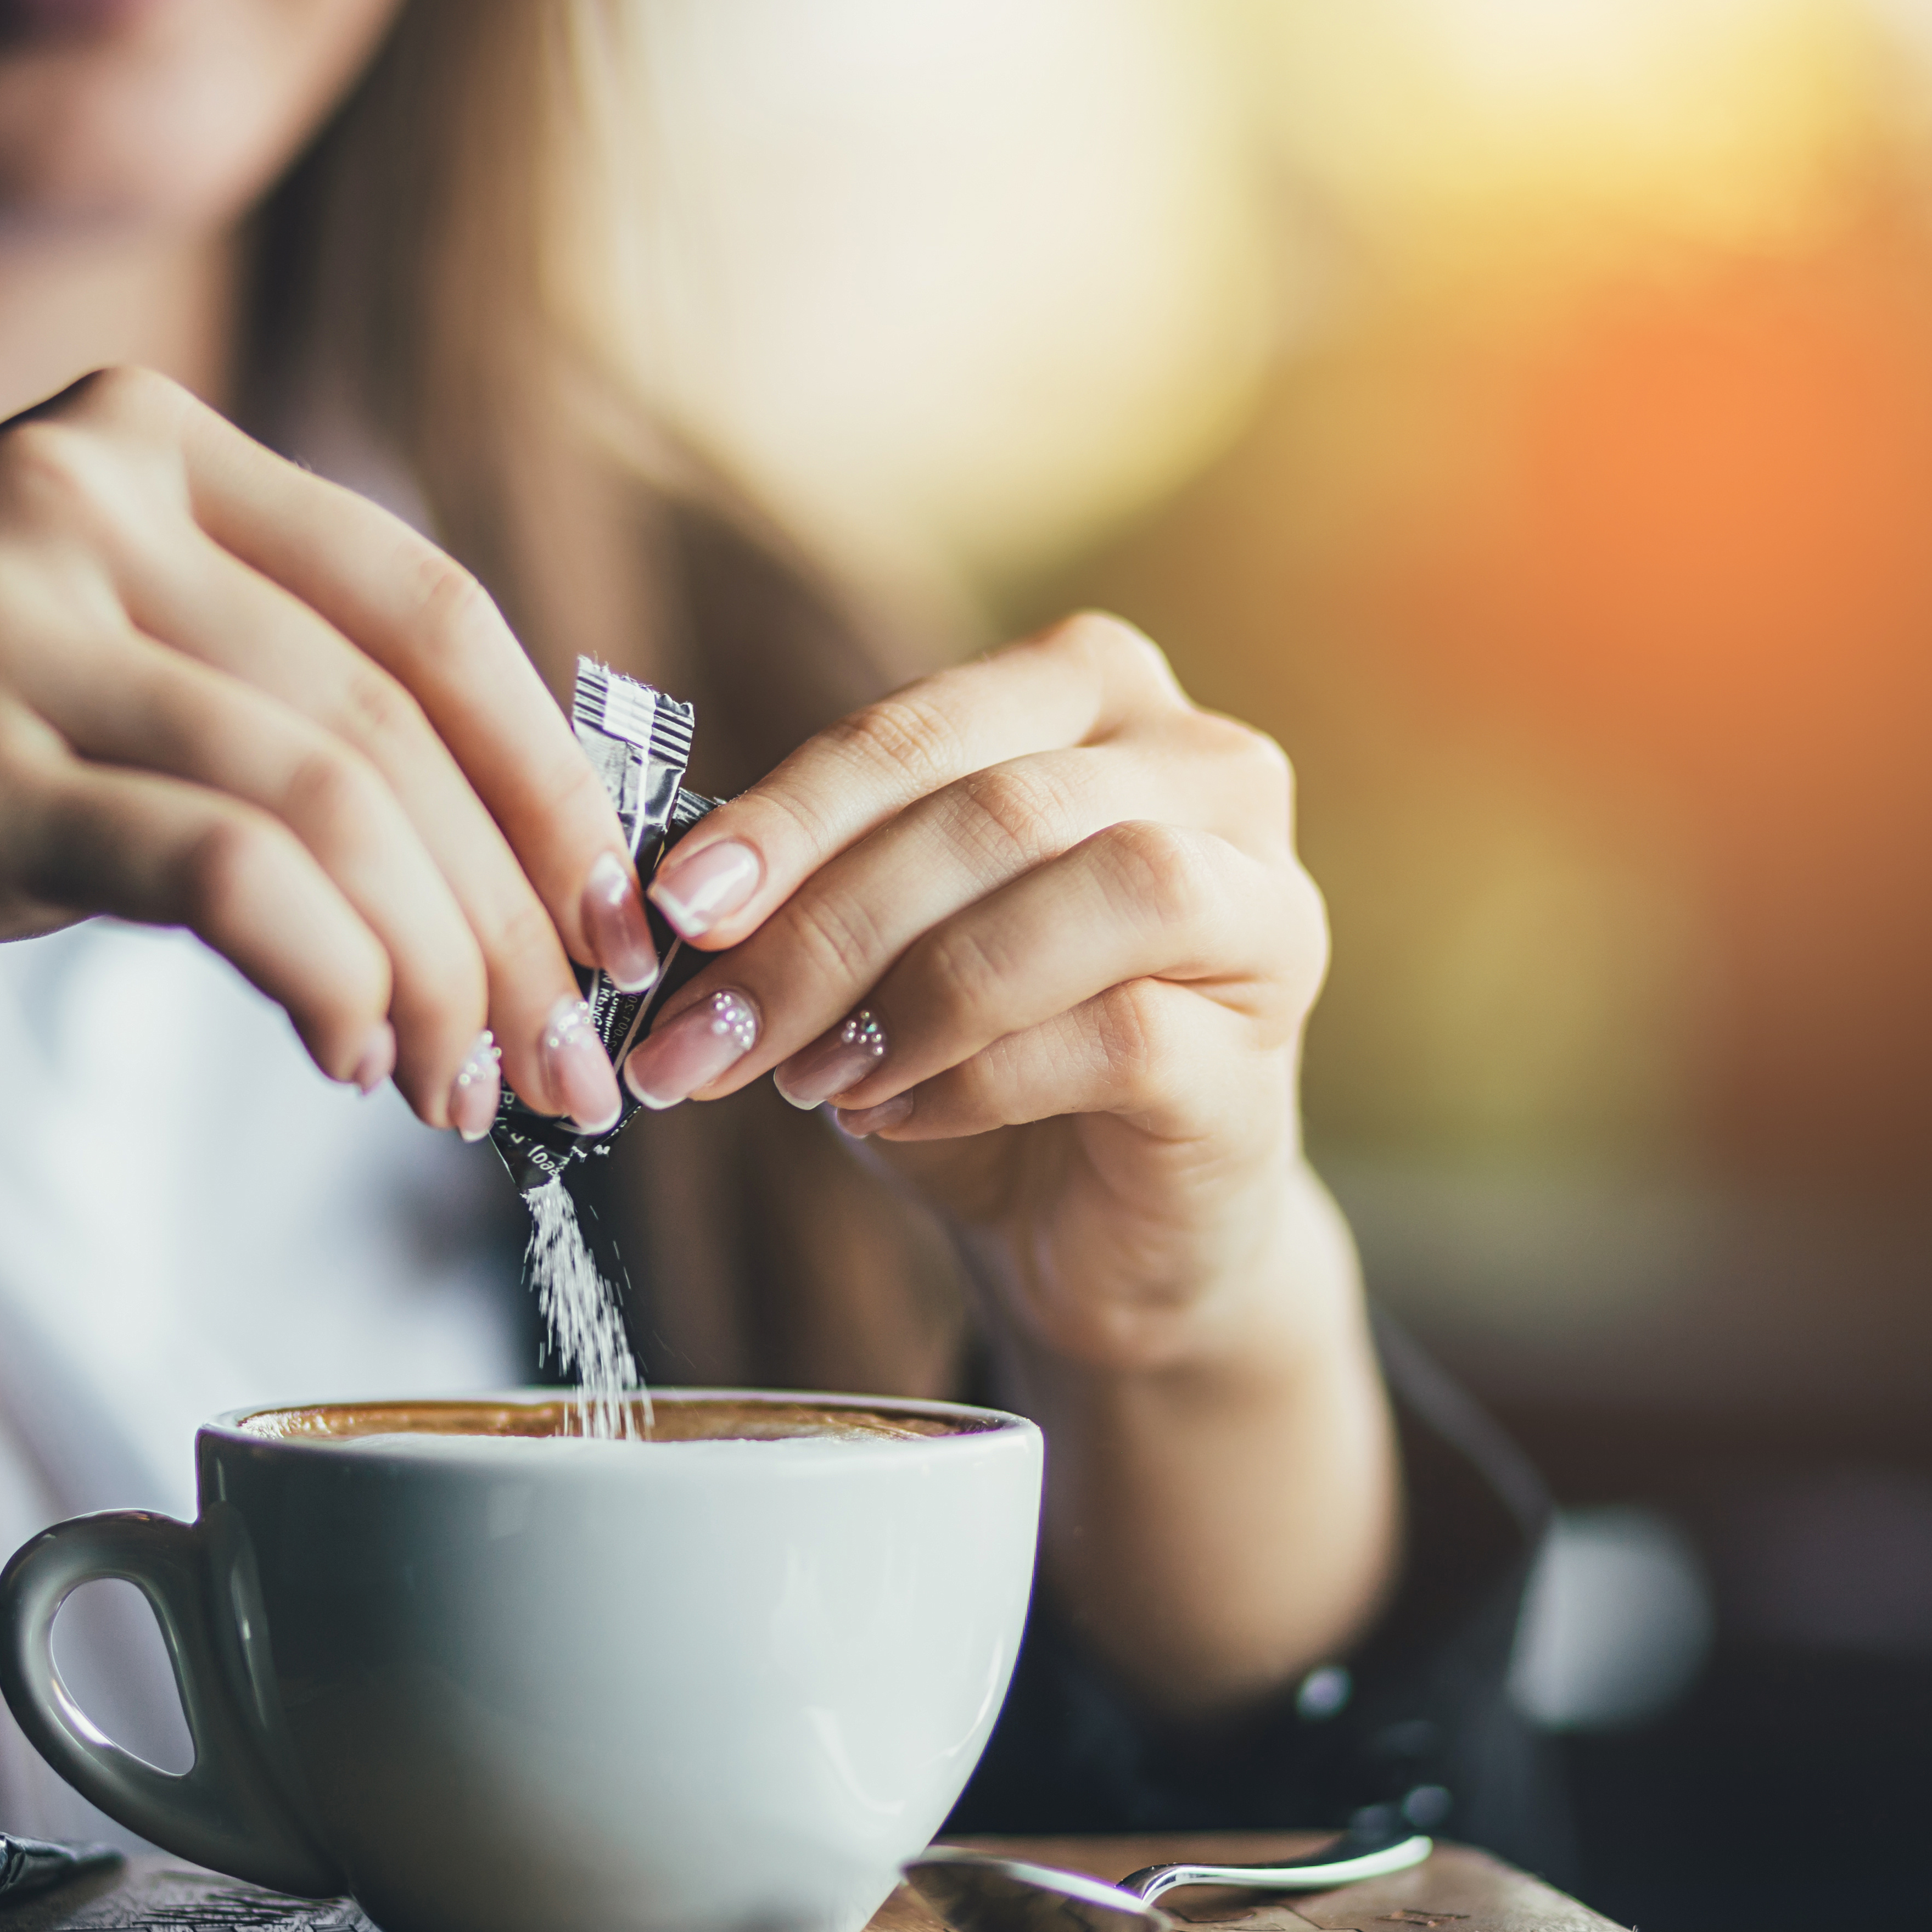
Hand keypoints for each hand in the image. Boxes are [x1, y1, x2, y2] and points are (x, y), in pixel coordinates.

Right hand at [0, 367, 651, 1181]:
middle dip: (513, 918)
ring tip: (466, 1090)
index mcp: (140, 440)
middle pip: (394, 728)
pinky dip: (330, 977)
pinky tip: (356, 1057)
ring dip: (436, 973)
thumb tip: (507, 854)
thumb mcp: (78, 661)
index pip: (429, 610)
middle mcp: (77, 493)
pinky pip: (222, 875)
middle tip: (565, 1062)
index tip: (615, 924)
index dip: (552, 781)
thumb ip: (261, 695)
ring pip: (331, 806)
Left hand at [617, 613, 1330, 1371]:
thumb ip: (805, 892)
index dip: (788, 815)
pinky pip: (1121, 1033)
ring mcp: (1263, 907)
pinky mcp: (1262, 1053)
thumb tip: (668, 898)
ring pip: (1092, 892)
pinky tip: (891, 1117)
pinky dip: (978, 1075)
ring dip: (914, 992)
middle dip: (824, 925)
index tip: (671, 909)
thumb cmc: (978, 1057)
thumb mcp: (874, 948)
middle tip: (704, 1031)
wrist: (1096, 1233)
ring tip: (807, 1077)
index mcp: (1100, 697)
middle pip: (998, 810)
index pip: (924, 730)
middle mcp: (1210, 771)